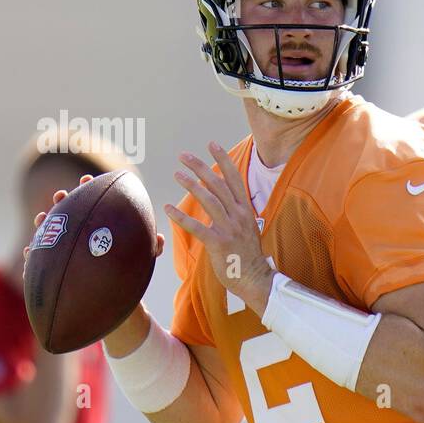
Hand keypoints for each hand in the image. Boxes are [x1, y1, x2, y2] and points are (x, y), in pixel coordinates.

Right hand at [23, 174, 167, 271]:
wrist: (114, 297)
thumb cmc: (129, 272)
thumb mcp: (141, 259)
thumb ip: (151, 248)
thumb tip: (159, 239)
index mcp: (99, 226)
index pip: (92, 201)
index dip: (88, 188)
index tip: (87, 179)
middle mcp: (79, 233)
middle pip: (68, 212)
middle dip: (63, 200)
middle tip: (63, 194)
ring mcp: (65, 248)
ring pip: (49, 232)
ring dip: (43, 222)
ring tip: (42, 217)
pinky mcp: (54, 266)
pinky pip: (39, 259)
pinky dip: (33, 254)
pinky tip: (29, 250)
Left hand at [164, 143, 272, 313]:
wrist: (255, 278)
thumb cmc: (248, 255)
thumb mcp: (248, 228)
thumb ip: (237, 213)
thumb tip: (226, 201)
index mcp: (246, 210)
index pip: (234, 178)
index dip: (223, 160)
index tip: (212, 144)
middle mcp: (239, 216)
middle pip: (218, 184)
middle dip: (201, 167)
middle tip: (184, 155)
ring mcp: (230, 229)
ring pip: (209, 200)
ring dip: (191, 185)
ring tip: (177, 174)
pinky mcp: (218, 243)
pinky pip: (197, 227)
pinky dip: (181, 216)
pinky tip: (168, 208)